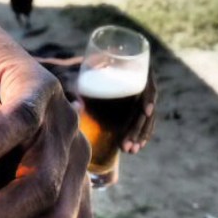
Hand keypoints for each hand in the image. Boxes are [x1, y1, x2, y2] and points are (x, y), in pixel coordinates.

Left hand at [36, 55, 158, 153]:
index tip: (146, 111)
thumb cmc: (69, 74)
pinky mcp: (131, 106)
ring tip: (130, 151)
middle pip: (146, 105)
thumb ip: (72, 89)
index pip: (146, 80)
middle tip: (129, 145)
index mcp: (127, 66)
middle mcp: (135, 79)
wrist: (67, 77)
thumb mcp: (70, 77)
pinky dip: (139, 134)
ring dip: (140, 135)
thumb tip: (78, 105)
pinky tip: (134, 148)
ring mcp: (135, 94)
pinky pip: (141, 121)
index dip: (150, 96)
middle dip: (140, 128)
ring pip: (145, 117)